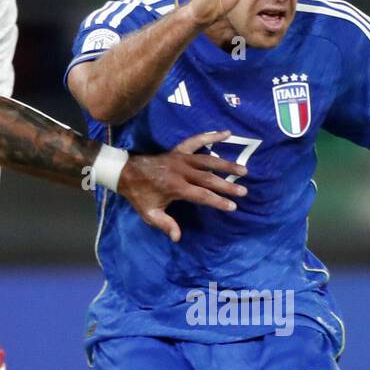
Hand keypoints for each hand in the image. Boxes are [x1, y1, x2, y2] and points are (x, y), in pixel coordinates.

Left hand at [119, 130, 247, 241]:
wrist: (125, 172)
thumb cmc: (139, 195)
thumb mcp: (149, 214)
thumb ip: (165, 224)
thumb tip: (177, 237)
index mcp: (175, 187)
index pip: (201, 195)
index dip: (217, 201)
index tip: (232, 207)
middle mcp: (181, 171)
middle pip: (209, 178)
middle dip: (227, 185)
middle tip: (244, 191)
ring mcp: (181, 158)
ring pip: (208, 160)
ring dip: (226, 164)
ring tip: (244, 169)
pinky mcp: (179, 150)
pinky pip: (197, 140)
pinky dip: (211, 135)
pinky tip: (227, 133)